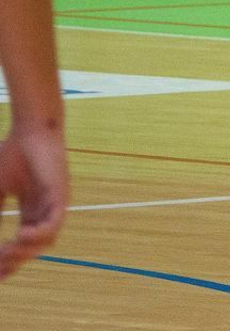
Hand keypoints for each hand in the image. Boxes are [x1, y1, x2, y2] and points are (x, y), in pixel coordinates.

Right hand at [0, 125, 67, 281]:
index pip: (22, 244)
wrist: (31, 130)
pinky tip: (21, 235)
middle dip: (13, 260)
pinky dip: (39, 233)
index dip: (9, 260)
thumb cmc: (13, 155)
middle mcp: (45, 212)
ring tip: (7, 251)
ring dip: (25, 250)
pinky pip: (54, 222)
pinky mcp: (61, 195)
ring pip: (46, 240)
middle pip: (33, 248)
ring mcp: (55, 204)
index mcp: (32, 211)